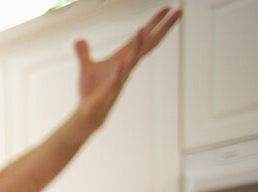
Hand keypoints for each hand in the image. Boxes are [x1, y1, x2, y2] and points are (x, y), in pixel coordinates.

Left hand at [75, 6, 180, 128]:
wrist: (88, 114)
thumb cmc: (91, 91)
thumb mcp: (86, 67)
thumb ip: (84, 53)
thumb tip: (79, 40)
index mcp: (124, 58)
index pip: (143, 37)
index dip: (155, 22)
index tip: (169, 7)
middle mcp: (127, 66)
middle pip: (148, 44)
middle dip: (163, 28)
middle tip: (179, 11)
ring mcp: (120, 78)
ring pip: (133, 59)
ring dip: (138, 45)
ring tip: (143, 28)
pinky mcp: (109, 90)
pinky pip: (117, 78)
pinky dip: (120, 69)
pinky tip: (124, 60)